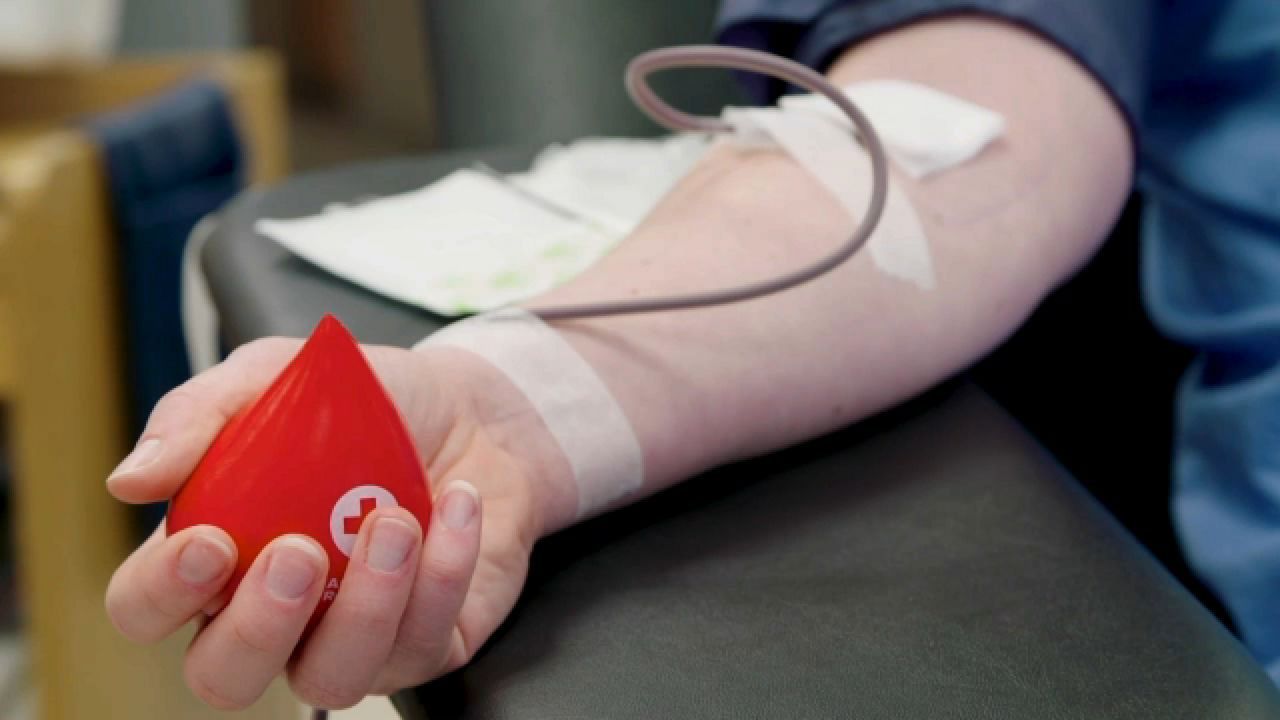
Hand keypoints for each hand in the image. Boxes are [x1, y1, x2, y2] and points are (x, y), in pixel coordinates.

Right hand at [104, 337, 568, 709]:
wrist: (472, 406)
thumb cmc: (360, 404)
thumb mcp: (274, 378)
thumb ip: (200, 417)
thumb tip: (129, 480)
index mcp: (215, 556)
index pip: (145, 607)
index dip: (162, 592)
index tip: (209, 542)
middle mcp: (275, 615)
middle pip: (224, 677)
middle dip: (258, 625)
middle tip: (300, 551)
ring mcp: (350, 638)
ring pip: (331, 678)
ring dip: (366, 604)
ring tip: (398, 519)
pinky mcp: (428, 642)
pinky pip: (424, 643)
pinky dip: (444, 572)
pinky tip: (458, 506)